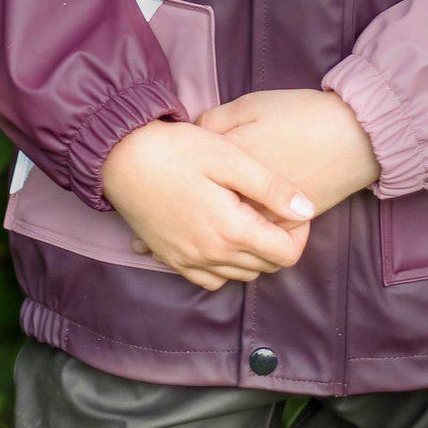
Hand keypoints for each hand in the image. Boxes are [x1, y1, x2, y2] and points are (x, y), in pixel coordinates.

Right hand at [101, 117, 315, 291]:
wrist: (120, 157)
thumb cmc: (177, 150)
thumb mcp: (230, 157)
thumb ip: (271, 188)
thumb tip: (308, 210)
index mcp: (231, 231)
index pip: (286, 255)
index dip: (300, 232)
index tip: (293, 207)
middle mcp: (210, 256)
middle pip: (266, 266)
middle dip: (280, 240)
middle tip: (274, 207)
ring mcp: (187, 261)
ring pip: (240, 274)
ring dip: (254, 253)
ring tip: (249, 216)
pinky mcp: (170, 259)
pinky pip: (210, 278)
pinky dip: (225, 264)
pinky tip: (223, 234)